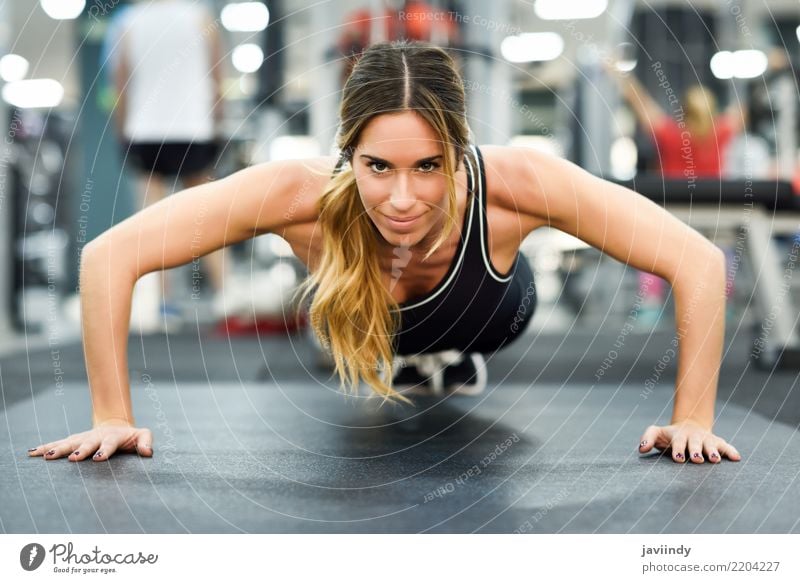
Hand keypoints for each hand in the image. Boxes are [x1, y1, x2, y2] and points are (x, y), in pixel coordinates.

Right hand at [27, 420, 152, 461]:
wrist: (116, 426)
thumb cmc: (131, 436)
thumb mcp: (143, 435)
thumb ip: (146, 442)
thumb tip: (148, 452)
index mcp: (113, 437)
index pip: (109, 444)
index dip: (104, 450)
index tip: (98, 458)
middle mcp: (96, 436)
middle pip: (86, 443)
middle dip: (79, 450)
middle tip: (72, 458)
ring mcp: (83, 438)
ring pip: (69, 442)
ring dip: (58, 449)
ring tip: (46, 457)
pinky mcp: (74, 440)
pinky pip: (58, 443)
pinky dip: (45, 447)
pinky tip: (32, 452)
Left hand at [638, 421, 740, 463]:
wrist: (688, 426)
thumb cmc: (669, 435)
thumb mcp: (657, 433)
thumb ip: (647, 438)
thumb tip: (641, 449)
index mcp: (679, 435)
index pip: (678, 442)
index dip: (678, 449)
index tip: (678, 459)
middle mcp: (694, 436)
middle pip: (695, 443)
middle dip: (696, 450)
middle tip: (697, 459)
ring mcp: (706, 439)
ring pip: (711, 444)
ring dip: (713, 451)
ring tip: (715, 460)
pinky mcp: (717, 442)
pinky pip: (725, 445)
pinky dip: (730, 451)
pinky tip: (736, 458)